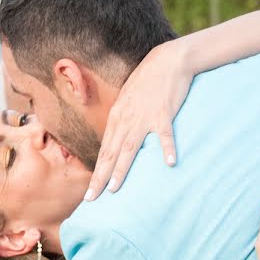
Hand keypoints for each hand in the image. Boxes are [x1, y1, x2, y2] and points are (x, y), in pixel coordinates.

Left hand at [86, 42, 188, 200]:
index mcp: (117, 118)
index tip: (90, 192)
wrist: (167, 60)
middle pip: (110, 153)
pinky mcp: (163, 112)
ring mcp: (144, 117)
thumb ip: (122, 121)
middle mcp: (126, 120)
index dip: (96, 172)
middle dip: (100, 177)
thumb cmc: (148, 82)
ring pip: (129, 147)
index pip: (104, 151)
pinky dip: (167, 148)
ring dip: (121, 169)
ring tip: (114, 188)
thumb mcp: (128, 101)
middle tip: (91, 198)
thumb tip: (117, 141)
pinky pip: (165, 134)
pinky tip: (169, 163)